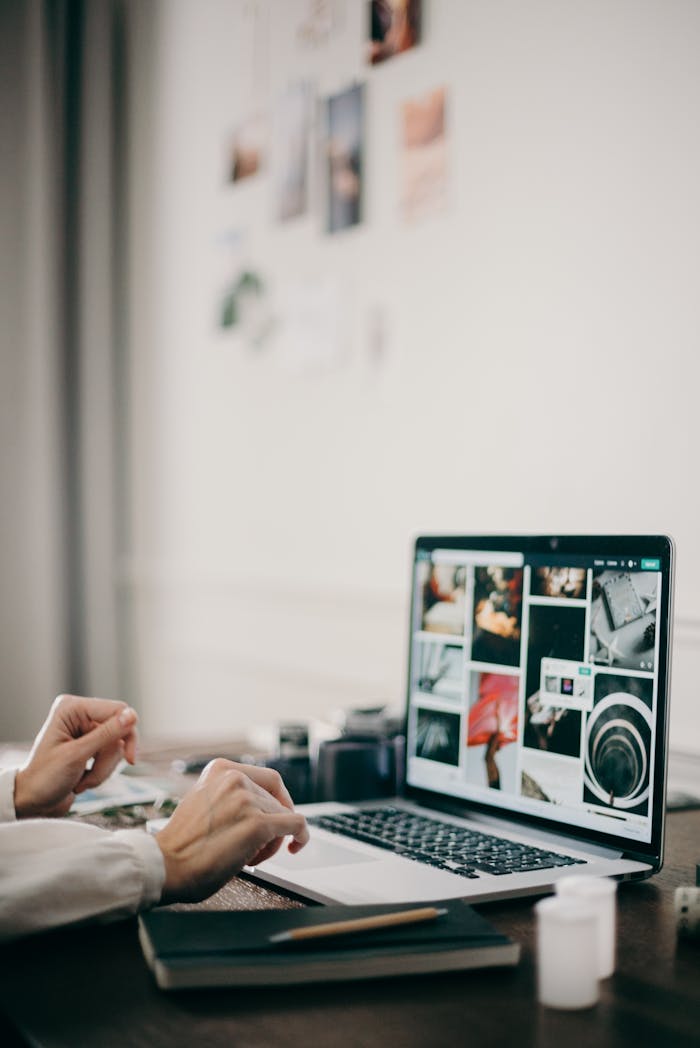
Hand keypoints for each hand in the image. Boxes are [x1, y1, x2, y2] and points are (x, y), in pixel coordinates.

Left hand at [14, 694, 138, 818]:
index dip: (127, 732)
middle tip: (92, 776)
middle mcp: (80, 715)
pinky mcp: (90, 746)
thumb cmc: (44, 778)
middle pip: (119, 731)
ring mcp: (86, 731)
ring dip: (103, 769)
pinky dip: (101, 772)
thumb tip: (132, 715)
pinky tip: (82, 780)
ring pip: (117, 747)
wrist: (32, 802)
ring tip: (82, 781)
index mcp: (72, 708)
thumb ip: (106, 734)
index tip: (130, 758)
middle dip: (108, 759)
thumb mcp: (76, 755)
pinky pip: (111, 757)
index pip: (117, 710)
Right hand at [155, 759, 308, 903]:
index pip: (267, 779)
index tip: (278, 813)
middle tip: (258, 846)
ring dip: (273, 839)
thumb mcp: (203, 802)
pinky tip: (296, 846)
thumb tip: (260, 804)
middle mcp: (235, 778)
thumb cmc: (181, 844)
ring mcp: (247, 799)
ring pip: (284, 816)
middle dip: (272, 824)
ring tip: (251, 857)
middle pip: (276, 799)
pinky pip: (296, 825)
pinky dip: (301, 836)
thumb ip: (228, 796)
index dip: (278, 799)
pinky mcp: (258, 824)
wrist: (165, 865)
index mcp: (220, 769)